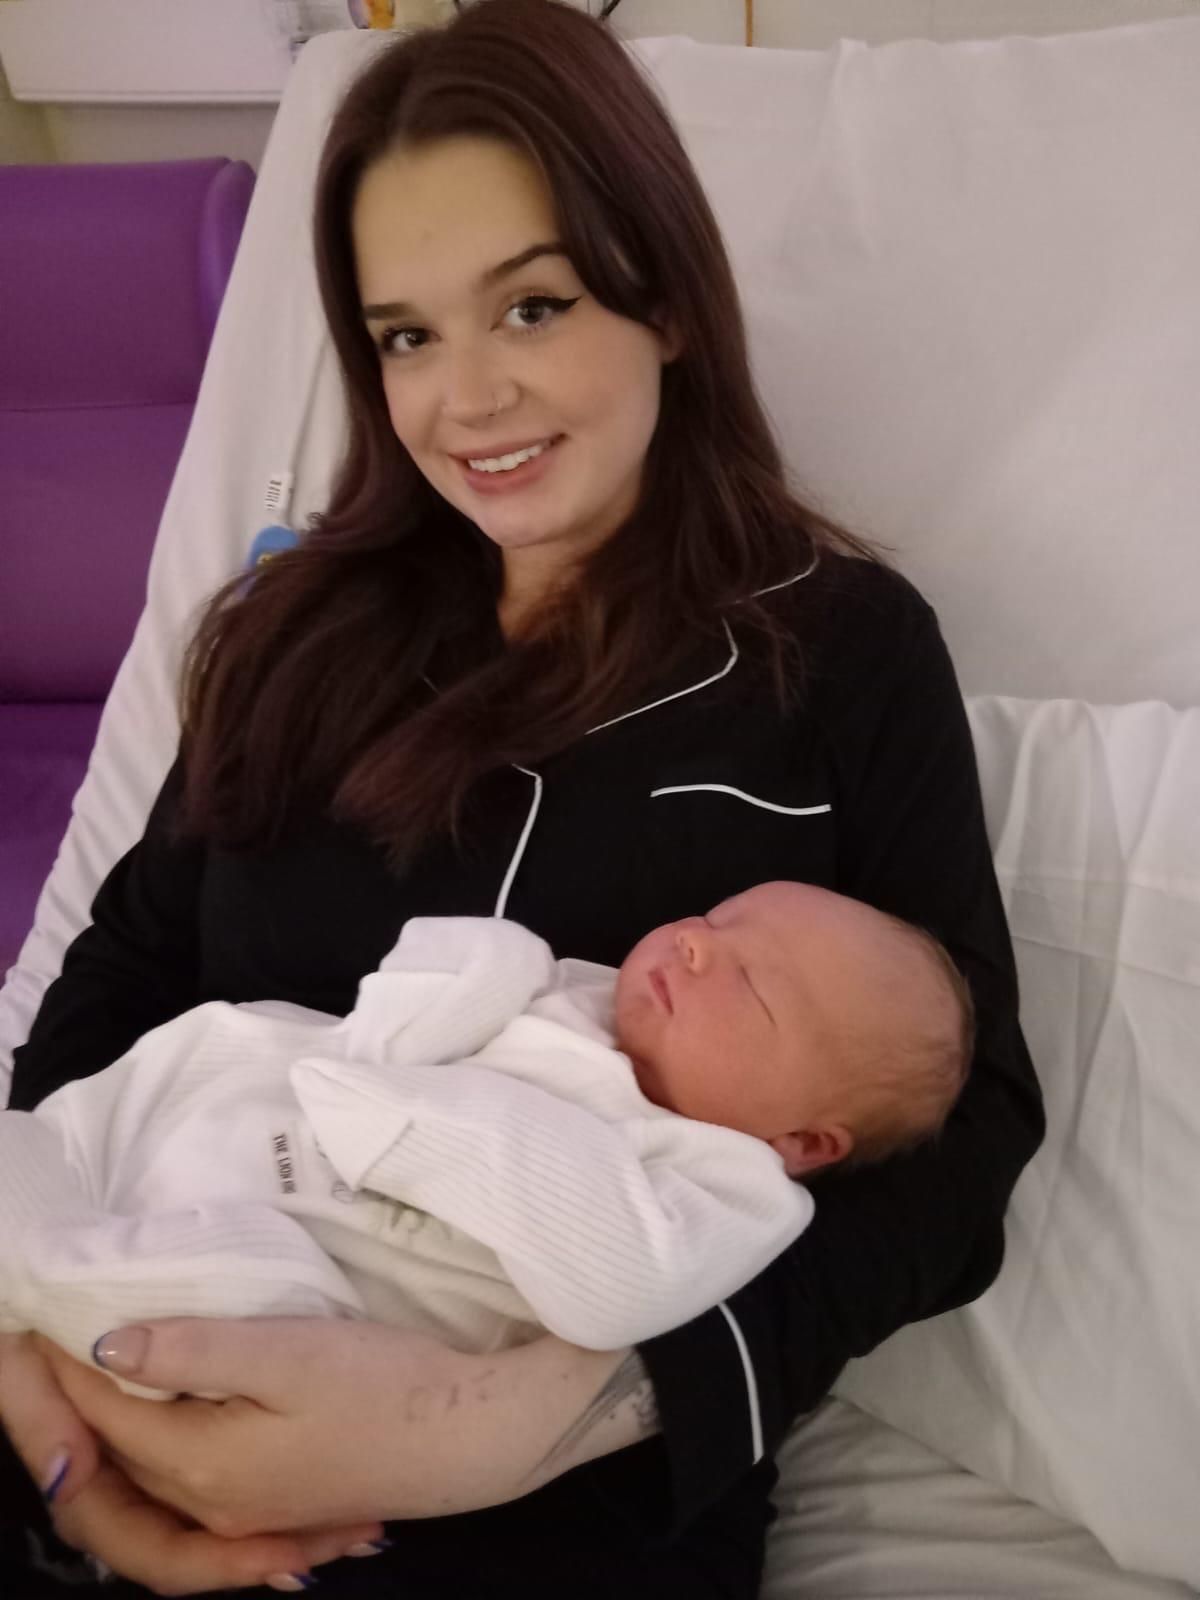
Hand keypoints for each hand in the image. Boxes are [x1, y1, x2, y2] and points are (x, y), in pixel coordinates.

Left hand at [1, 1333, 385, 1594]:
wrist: (466, 1438)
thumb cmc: (381, 1384)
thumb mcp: (286, 1352)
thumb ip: (194, 1350)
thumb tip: (108, 1344)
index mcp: (203, 1463)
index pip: (110, 1410)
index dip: (78, 1359)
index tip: (61, 1308)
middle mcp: (212, 1502)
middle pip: (125, 1449)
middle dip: (92, 1396)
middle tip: (79, 1329)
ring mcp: (247, 1512)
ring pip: (157, 1470)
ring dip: (130, 1422)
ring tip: (126, 1362)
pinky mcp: (280, 1504)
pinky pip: (194, 1481)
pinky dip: (169, 1444)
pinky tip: (186, 1409)